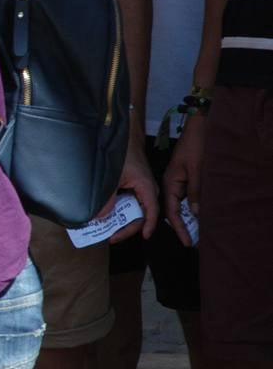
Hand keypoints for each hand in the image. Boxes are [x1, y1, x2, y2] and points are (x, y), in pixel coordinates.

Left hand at [106, 148, 158, 242]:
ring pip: (134, 210)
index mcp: (147, 188)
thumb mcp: (113, 178)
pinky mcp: (134, 186)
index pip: (151, 212)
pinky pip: (129, 202)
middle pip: (141, 215)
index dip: (149, 226)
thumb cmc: (122, 155)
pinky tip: (108, 215)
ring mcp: (141, 189)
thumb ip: (107, 198)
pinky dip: (120, 210)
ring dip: (122, 220)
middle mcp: (147, 190)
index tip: (144, 237)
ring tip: (108, 230)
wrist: (125, 139)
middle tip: (112, 237)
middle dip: (128, 228)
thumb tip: (101, 218)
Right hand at [163, 118, 206, 246]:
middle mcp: (170, 183)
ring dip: (186, 218)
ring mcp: (176, 180)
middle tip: (192, 241)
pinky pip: (184, 197)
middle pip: (172, 210)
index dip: (178, 227)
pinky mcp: (183, 177)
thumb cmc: (196, 146)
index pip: (171, 211)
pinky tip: (197, 214)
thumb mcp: (197, 170)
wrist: (198, 127)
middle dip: (181, 226)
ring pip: (178, 204)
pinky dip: (190, 208)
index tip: (187, 241)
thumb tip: (195, 213)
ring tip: (196, 232)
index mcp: (169, 182)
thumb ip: (196, 192)